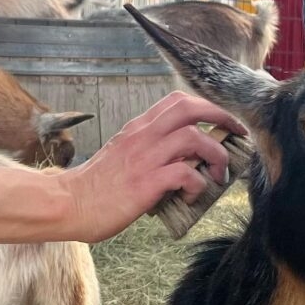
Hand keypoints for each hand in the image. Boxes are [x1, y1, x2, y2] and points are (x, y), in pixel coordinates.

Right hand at [58, 91, 248, 242]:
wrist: (69, 202)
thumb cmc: (96, 185)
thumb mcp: (122, 154)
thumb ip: (149, 150)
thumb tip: (183, 158)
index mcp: (137, 129)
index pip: (176, 102)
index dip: (207, 108)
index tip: (223, 124)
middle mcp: (142, 137)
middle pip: (189, 108)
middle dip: (221, 119)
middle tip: (236, 137)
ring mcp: (144, 159)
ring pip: (195, 139)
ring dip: (216, 156)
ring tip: (217, 175)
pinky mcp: (145, 184)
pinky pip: (186, 175)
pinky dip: (198, 185)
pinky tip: (191, 196)